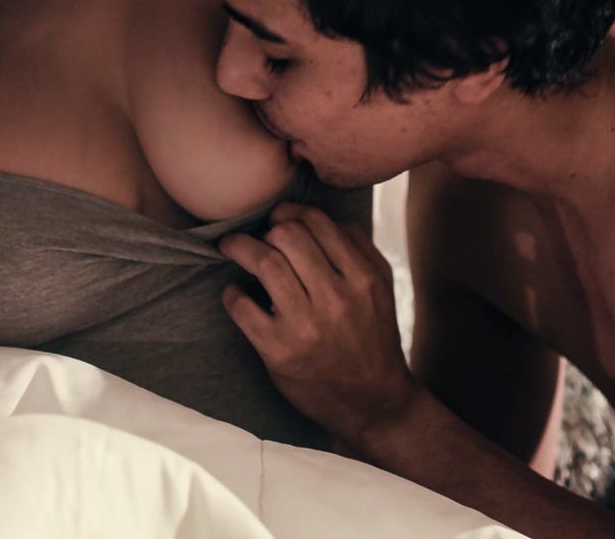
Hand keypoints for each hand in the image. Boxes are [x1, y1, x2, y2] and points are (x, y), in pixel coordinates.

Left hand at [219, 203, 421, 441]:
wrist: (373, 401)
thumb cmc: (373, 339)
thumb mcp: (382, 288)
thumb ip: (361, 248)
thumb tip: (326, 218)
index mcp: (362, 278)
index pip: (318, 223)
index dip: (290, 212)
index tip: (277, 218)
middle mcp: (336, 298)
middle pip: (288, 236)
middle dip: (266, 228)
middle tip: (256, 235)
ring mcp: (306, 325)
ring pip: (265, 263)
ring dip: (240, 248)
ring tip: (232, 247)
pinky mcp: (279, 351)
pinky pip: (243, 307)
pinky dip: (232, 293)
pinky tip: (235, 293)